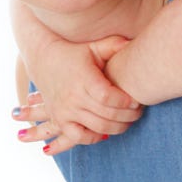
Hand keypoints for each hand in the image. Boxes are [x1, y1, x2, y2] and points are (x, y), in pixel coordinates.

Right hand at [14, 35, 142, 154]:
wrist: (43, 60)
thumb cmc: (74, 53)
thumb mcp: (92, 48)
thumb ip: (113, 45)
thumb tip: (132, 43)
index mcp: (83, 79)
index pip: (107, 97)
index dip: (125, 102)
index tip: (136, 101)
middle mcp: (73, 97)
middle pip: (106, 114)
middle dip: (128, 116)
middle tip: (138, 113)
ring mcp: (65, 111)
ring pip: (97, 127)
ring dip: (117, 128)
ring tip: (127, 122)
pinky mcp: (60, 120)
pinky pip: (79, 137)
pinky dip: (95, 138)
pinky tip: (106, 132)